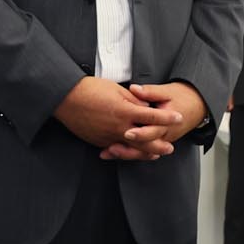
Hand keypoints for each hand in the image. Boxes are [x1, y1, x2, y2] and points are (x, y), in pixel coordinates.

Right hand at [55, 77, 170, 150]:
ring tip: (155, 154)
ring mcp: (108, 137)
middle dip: (159, 145)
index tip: (178, 118)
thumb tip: (146, 108)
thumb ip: (133, 101)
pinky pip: (115, 149)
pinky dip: (126, 152)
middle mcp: (118, 127)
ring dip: (145, 153)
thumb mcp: (116, 90)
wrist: (65, 98)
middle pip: (145, 141)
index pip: (152, 116)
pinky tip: (132, 153)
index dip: (167, 118)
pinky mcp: (98, 142)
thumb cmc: (90, 89)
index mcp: (124, 111)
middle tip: (170, 148)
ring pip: (131, 150)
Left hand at [104, 82, 207, 161]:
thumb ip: (150, 91)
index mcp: (168, 122)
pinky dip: (128, 152)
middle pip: (145, 146)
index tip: (125, 132)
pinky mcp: (157, 141)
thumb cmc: (182, 97)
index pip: (152, 131)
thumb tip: (134, 88)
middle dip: (127, 149)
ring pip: (142, 152)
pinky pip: (142, 150)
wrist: (197, 105)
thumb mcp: (167, 91)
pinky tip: (113, 151)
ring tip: (108, 152)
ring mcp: (161, 140)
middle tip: (111, 148)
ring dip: (125, 153)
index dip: (139, 133)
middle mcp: (165, 135)